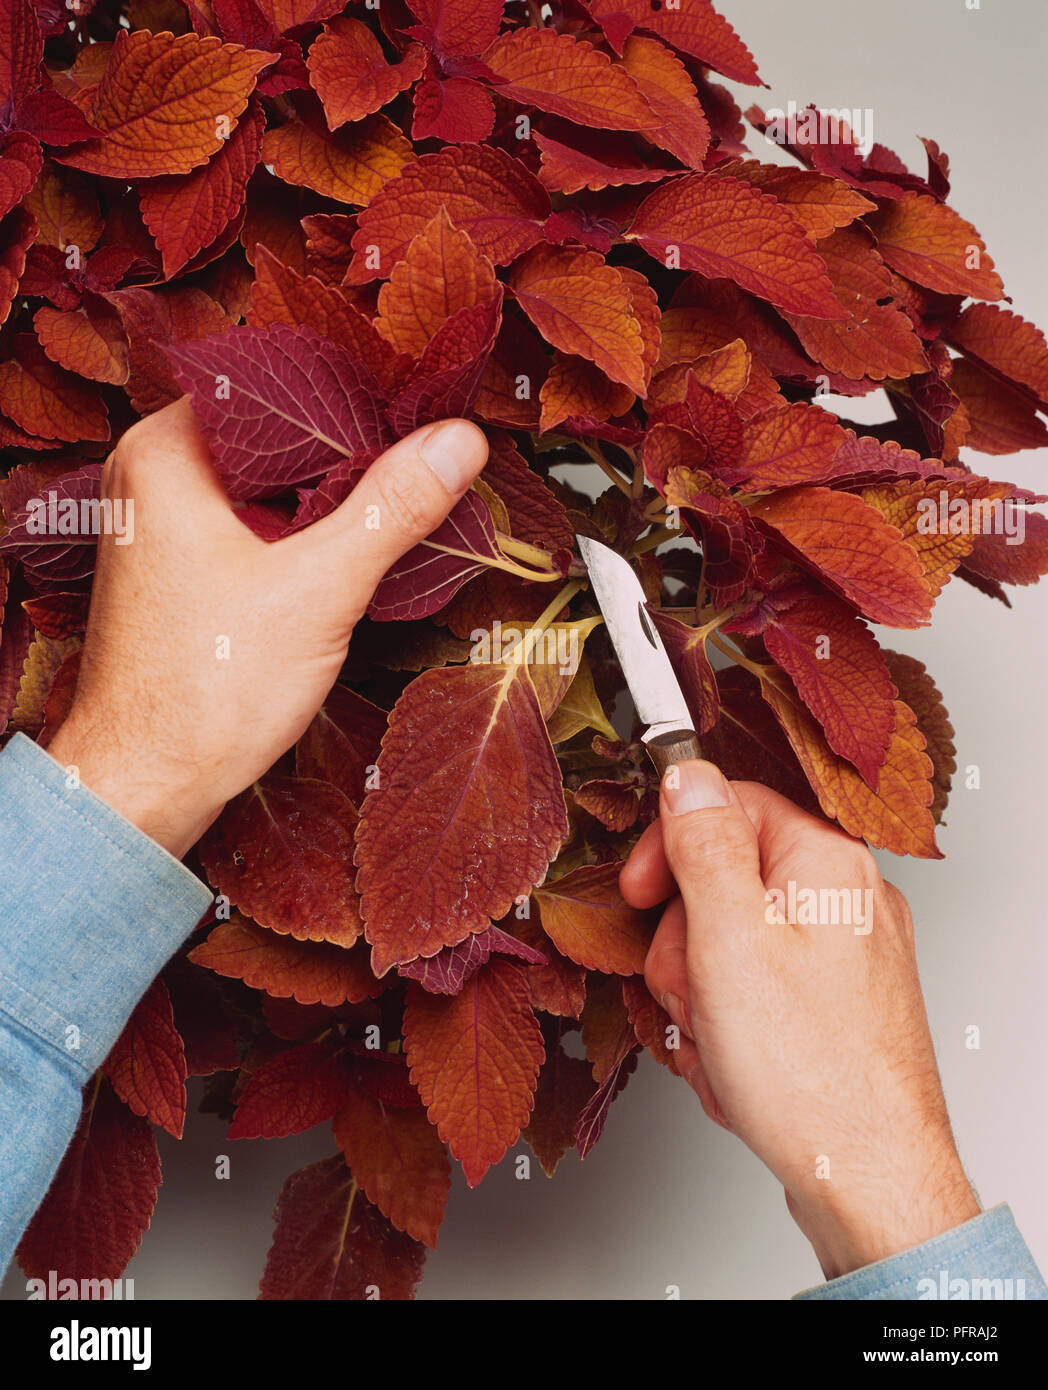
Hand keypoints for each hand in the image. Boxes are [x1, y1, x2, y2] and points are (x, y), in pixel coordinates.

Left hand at [47, 400, 487, 858]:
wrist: (147, 784)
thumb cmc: (204, 693)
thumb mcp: (319, 589)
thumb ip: (392, 508)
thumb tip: (458, 441)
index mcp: (167, 455)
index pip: (276, 386)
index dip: (356, 394)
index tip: (423, 407)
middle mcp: (156, 478)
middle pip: (278, 435)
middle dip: (355, 450)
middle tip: (429, 457)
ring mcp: (168, 524)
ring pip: (273, 483)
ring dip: (336, 495)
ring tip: (407, 500)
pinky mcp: (186, 567)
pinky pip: (260, 523)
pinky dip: (309, 531)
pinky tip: (359, 550)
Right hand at [620, 760, 979, 1280]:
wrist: (868, 1179)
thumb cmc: (812, 1073)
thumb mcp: (727, 939)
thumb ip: (702, 846)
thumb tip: (686, 774)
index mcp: (825, 863)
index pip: (728, 805)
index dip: (670, 846)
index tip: (638, 890)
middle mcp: (845, 899)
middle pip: (724, 879)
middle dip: (685, 941)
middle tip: (692, 988)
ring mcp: (844, 956)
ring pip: (733, 941)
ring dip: (702, 993)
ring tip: (716, 1038)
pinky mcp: (834, 1005)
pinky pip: (757, 989)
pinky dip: (731, 1025)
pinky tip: (734, 1063)